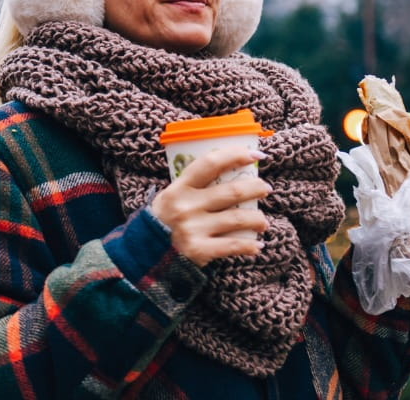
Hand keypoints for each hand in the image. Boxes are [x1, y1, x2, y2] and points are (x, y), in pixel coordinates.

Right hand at [149, 146, 270, 266]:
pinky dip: (249, 246)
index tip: (255, 155)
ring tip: (263, 222)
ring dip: (257, 219)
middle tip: (265, 188)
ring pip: (237, 219)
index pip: (211, 163)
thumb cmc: (163, 221)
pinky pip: (232, 246)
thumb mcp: (171, 196)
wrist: (144, 254)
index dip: (236, 155)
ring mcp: (193, 229)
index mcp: (179, 187)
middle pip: (231, 191)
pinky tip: (258, 245)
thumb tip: (231, 173)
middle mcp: (187, 206)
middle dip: (255, 188)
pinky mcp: (199, 250)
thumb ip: (195, 186)